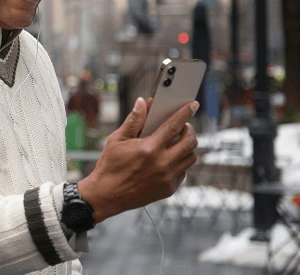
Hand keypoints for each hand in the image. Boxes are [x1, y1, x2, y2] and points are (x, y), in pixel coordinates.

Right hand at [77, 97, 198, 223]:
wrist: (106, 196)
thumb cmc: (110, 166)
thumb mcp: (117, 139)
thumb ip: (133, 120)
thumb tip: (143, 102)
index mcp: (150, 148)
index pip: (174, 125)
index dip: (185, 113)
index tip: (193, 105)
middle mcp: (162, 163)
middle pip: (190, 142)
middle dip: (190, 130)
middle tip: (183, 126)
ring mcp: (168, 178)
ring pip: (191, 157)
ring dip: (186, 147)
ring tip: (175, 143)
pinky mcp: (169, 189)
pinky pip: (183, 171)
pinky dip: (179, 162)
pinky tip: (168, 159)